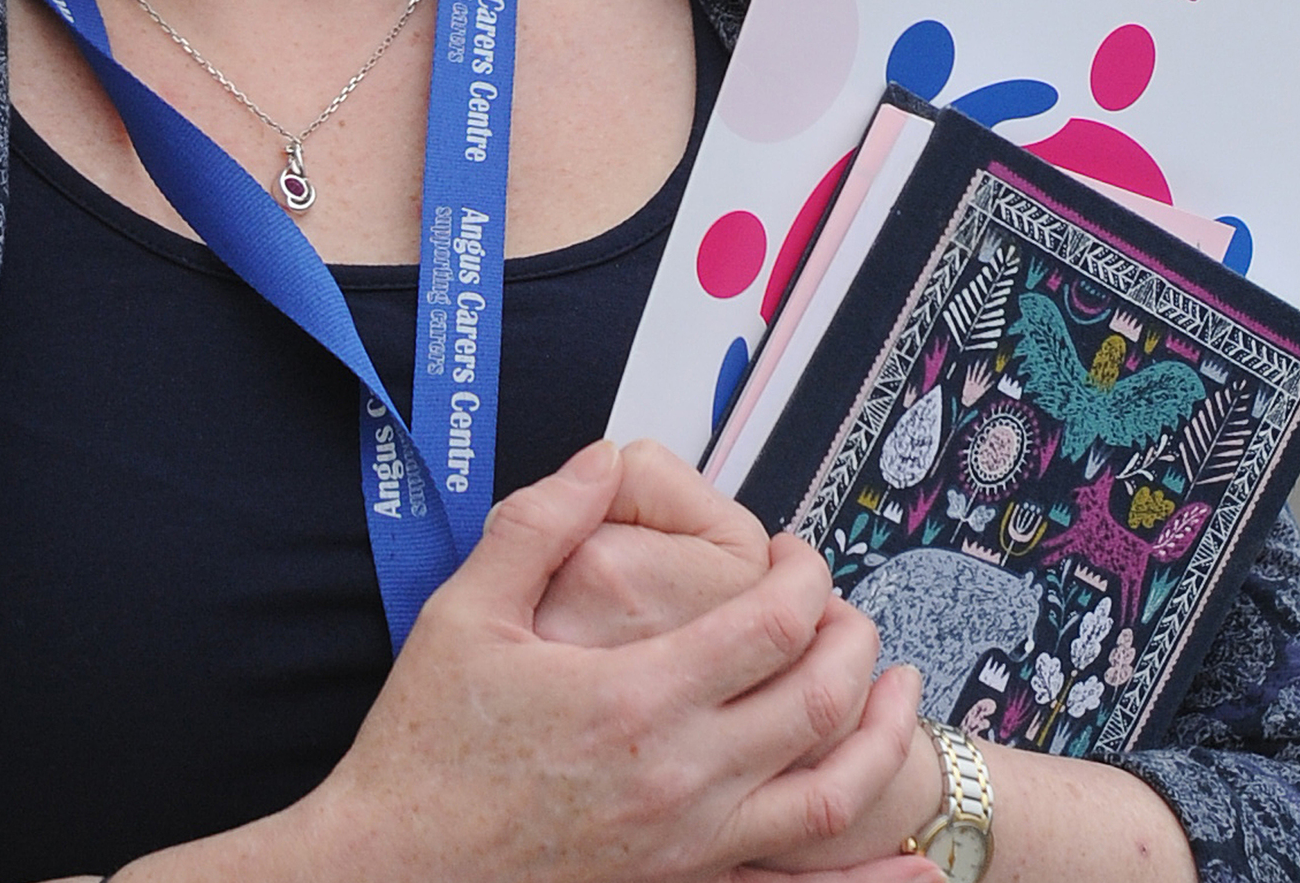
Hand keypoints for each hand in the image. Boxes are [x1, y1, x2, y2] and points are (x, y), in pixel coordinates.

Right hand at [283, 440, 928, 882]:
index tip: (792, 552)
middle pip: (819, 696)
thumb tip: (601, 458)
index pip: (773, 622)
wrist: (384, 872)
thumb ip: (538, 525)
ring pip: (830, 791)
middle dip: (850, 636)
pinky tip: (916, 874)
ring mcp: (688, 846)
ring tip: (898, 690)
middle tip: (840, 605)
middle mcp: (680, 778)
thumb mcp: (464, 614)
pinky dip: (867, 881)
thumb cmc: (422, 748)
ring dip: (880, 734)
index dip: (803, 574)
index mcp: (636, 698)